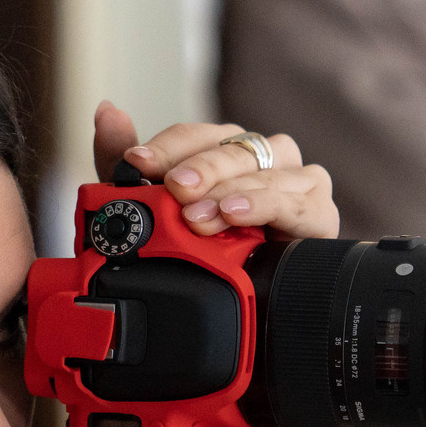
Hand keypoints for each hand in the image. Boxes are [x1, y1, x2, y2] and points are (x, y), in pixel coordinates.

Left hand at [94, 102, 337, 240]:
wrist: (251, 316)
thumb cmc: (204, 260)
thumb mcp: (151, 216)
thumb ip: (123, 166)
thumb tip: (105, 110)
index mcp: (224, 152)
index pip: (196, 136)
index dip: (166, 146)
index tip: (136, 162)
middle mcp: (263, 158)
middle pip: (232, 148)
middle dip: (200, 169)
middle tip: (174, 189)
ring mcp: (296, 181)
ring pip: (263, 171)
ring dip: (227, 191)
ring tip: (198, 215)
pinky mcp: (320, 212)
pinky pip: (296, 201)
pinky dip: (264, 204)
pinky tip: (237, 214)